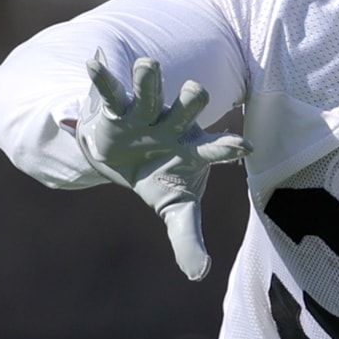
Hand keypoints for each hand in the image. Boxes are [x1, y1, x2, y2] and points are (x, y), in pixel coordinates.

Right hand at [76, 51, 249, 279]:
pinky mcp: (117, 107)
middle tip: (195, 91)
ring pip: (150, 90)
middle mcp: (173, 124)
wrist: (127, 158)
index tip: (244, 146)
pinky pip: (110, 89)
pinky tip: (93, 63)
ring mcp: (146, 113)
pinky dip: (102, 77)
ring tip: (147, 65)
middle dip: (191, 99)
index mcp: (193, 148)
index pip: (215, 148)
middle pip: (187, 107)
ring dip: (149, 79)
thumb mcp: (175, 209)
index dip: (227, 146)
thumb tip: (200, 275)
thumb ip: (187, 239)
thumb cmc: (160, 178)